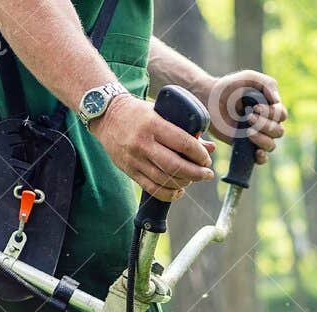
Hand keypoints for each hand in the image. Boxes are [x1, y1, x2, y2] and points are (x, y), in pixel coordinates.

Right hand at [91, 95, 215, 199]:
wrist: (106, 116)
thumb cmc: (138, 113)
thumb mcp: (161, 113)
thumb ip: (184, 130)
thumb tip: (210, 147)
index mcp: (153, 124)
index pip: (183, 143)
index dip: (200, 155)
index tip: (206, 159)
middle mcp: (143, 143)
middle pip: (176, 166)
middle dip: (197, 173)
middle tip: (207, 174)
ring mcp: (135, 159)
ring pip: (165, 180)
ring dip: (184, 183)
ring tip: (193, 179)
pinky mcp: (129, 170)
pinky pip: (152, 188)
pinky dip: (169, 194)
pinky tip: (179, 191)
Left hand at [204, 70, 286, 164]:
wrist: (209, 98)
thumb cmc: (229, 86)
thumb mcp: (250, 78)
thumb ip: (268, 84)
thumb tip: (278, 102)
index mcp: (269, 108)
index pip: (282, 115)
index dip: (272, 114)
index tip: (255, 107)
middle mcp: (266, 123)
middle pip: (279, 131)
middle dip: (265, 125)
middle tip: (248, 117)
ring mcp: (257, 136)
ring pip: (271, 145)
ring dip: (262, 139)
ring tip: (248, 131)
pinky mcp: (246, 148)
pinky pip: (262, 159)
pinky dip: (262, 158)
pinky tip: (257, 152)